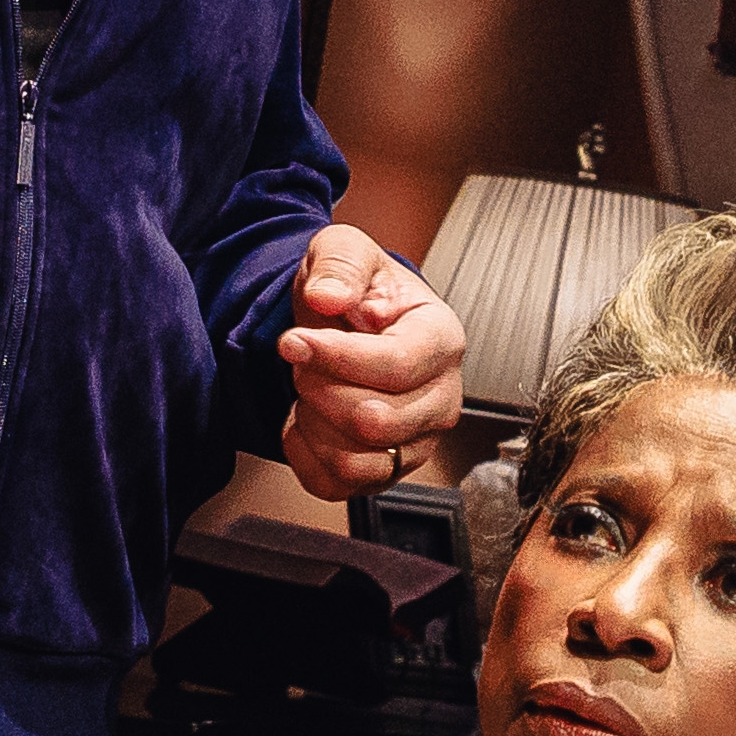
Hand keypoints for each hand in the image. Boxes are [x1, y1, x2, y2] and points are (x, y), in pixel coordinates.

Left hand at [274, 222, 466, 500]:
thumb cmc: (357, 290)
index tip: (294, 340)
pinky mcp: (387, 472)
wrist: (348, 321)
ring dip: (313, 423)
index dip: (336, 357)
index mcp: (441, 339)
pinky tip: (306, 418)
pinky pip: (337, 485)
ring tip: (310, 388)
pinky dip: (305, 455)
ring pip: (356, 461)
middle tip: (306, 360)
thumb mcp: (344, 250)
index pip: (396, 366)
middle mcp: (441, 397)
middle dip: (320, 388)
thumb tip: (329, 296)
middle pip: (374, 420)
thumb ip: (338, 264)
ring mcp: (418, 441)